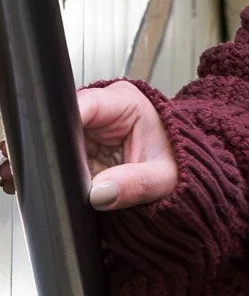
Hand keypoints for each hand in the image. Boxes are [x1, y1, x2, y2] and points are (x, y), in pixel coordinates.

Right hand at [0, 82, 178, 210]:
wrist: (185, 165)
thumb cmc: (179, 160)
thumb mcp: (165, 176)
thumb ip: (135, 184)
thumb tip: (100, 194)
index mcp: (124, 102)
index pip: (82, 107)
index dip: (57, 127)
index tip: (42, 150)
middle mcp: (103, 110)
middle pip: (59, 124)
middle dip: (42, 149)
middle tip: (20, 170)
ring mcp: (90, 128)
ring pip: (52, 140)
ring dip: (38, 161)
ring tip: (17, 178)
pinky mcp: (82, 146)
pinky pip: (58, 156)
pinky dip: (46, 170)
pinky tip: (31, 182)